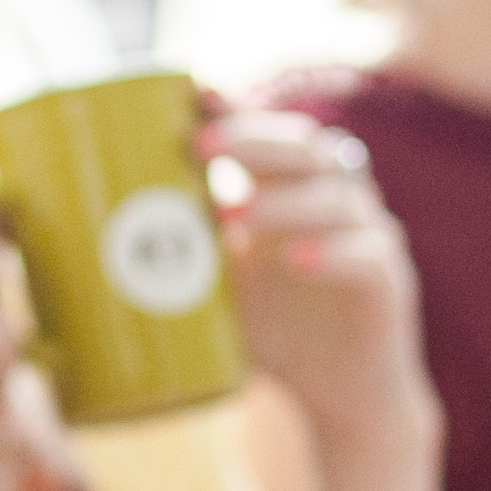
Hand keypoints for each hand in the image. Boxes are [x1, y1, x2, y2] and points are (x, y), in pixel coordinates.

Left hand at [196, 101, 434, 454]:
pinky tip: (298, 260)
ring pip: (337, 198)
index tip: (194, 94)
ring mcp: (370, 237)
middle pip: (307, 149)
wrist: (343, 396)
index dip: (238, 112)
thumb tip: (100, 235)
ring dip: (283, 202)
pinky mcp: (390, 282)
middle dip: (255, 140)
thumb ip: (187, 253)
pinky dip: (334, 253)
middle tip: (204, 145)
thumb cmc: (279, 330)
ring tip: (235, 215)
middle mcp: (337, 203)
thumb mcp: (223, 288)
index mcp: (294, 194)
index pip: (270, 136)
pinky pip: (368, 256)